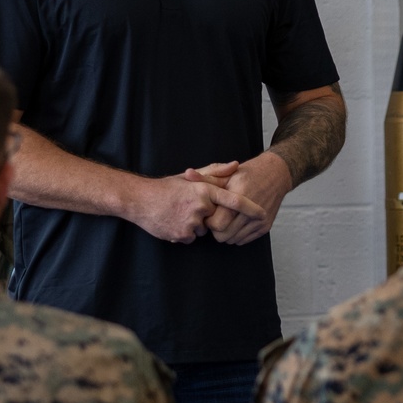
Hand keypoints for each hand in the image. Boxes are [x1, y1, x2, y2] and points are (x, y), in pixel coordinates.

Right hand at [134, 172, 264, 243]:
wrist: (139, 200)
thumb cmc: (166, 188)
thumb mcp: (190, 178)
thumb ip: (215, 172)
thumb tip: (236, 165)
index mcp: (204, 190)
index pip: (233, 200)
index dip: (250, 207)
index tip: (263, 212)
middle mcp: (200, 205)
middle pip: (215, 217)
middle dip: (206, 215)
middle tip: (187, 206)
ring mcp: (191, 221)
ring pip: (203, 229)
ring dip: (194, 224)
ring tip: (177, 213)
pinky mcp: (182, 234)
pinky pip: (191, 237)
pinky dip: (184, 232)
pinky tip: (172, 221)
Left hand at [185, 151, 291, 245]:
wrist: (275, 175)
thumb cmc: (247, 174)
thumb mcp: (226, 174)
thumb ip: (206, 178)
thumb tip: (187, 174)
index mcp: (239, 198)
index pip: (217, 224)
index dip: (209, 221)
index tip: (209, 213)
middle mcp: (251, 212)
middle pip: (223, 236)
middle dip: (216, 229)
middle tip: (217, 217)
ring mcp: (260, 221)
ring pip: (232, 240)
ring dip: (226, 233)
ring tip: (226, 219)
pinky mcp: (265, 227)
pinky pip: (243, 241)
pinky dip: (236, 235)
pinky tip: (236, 223)